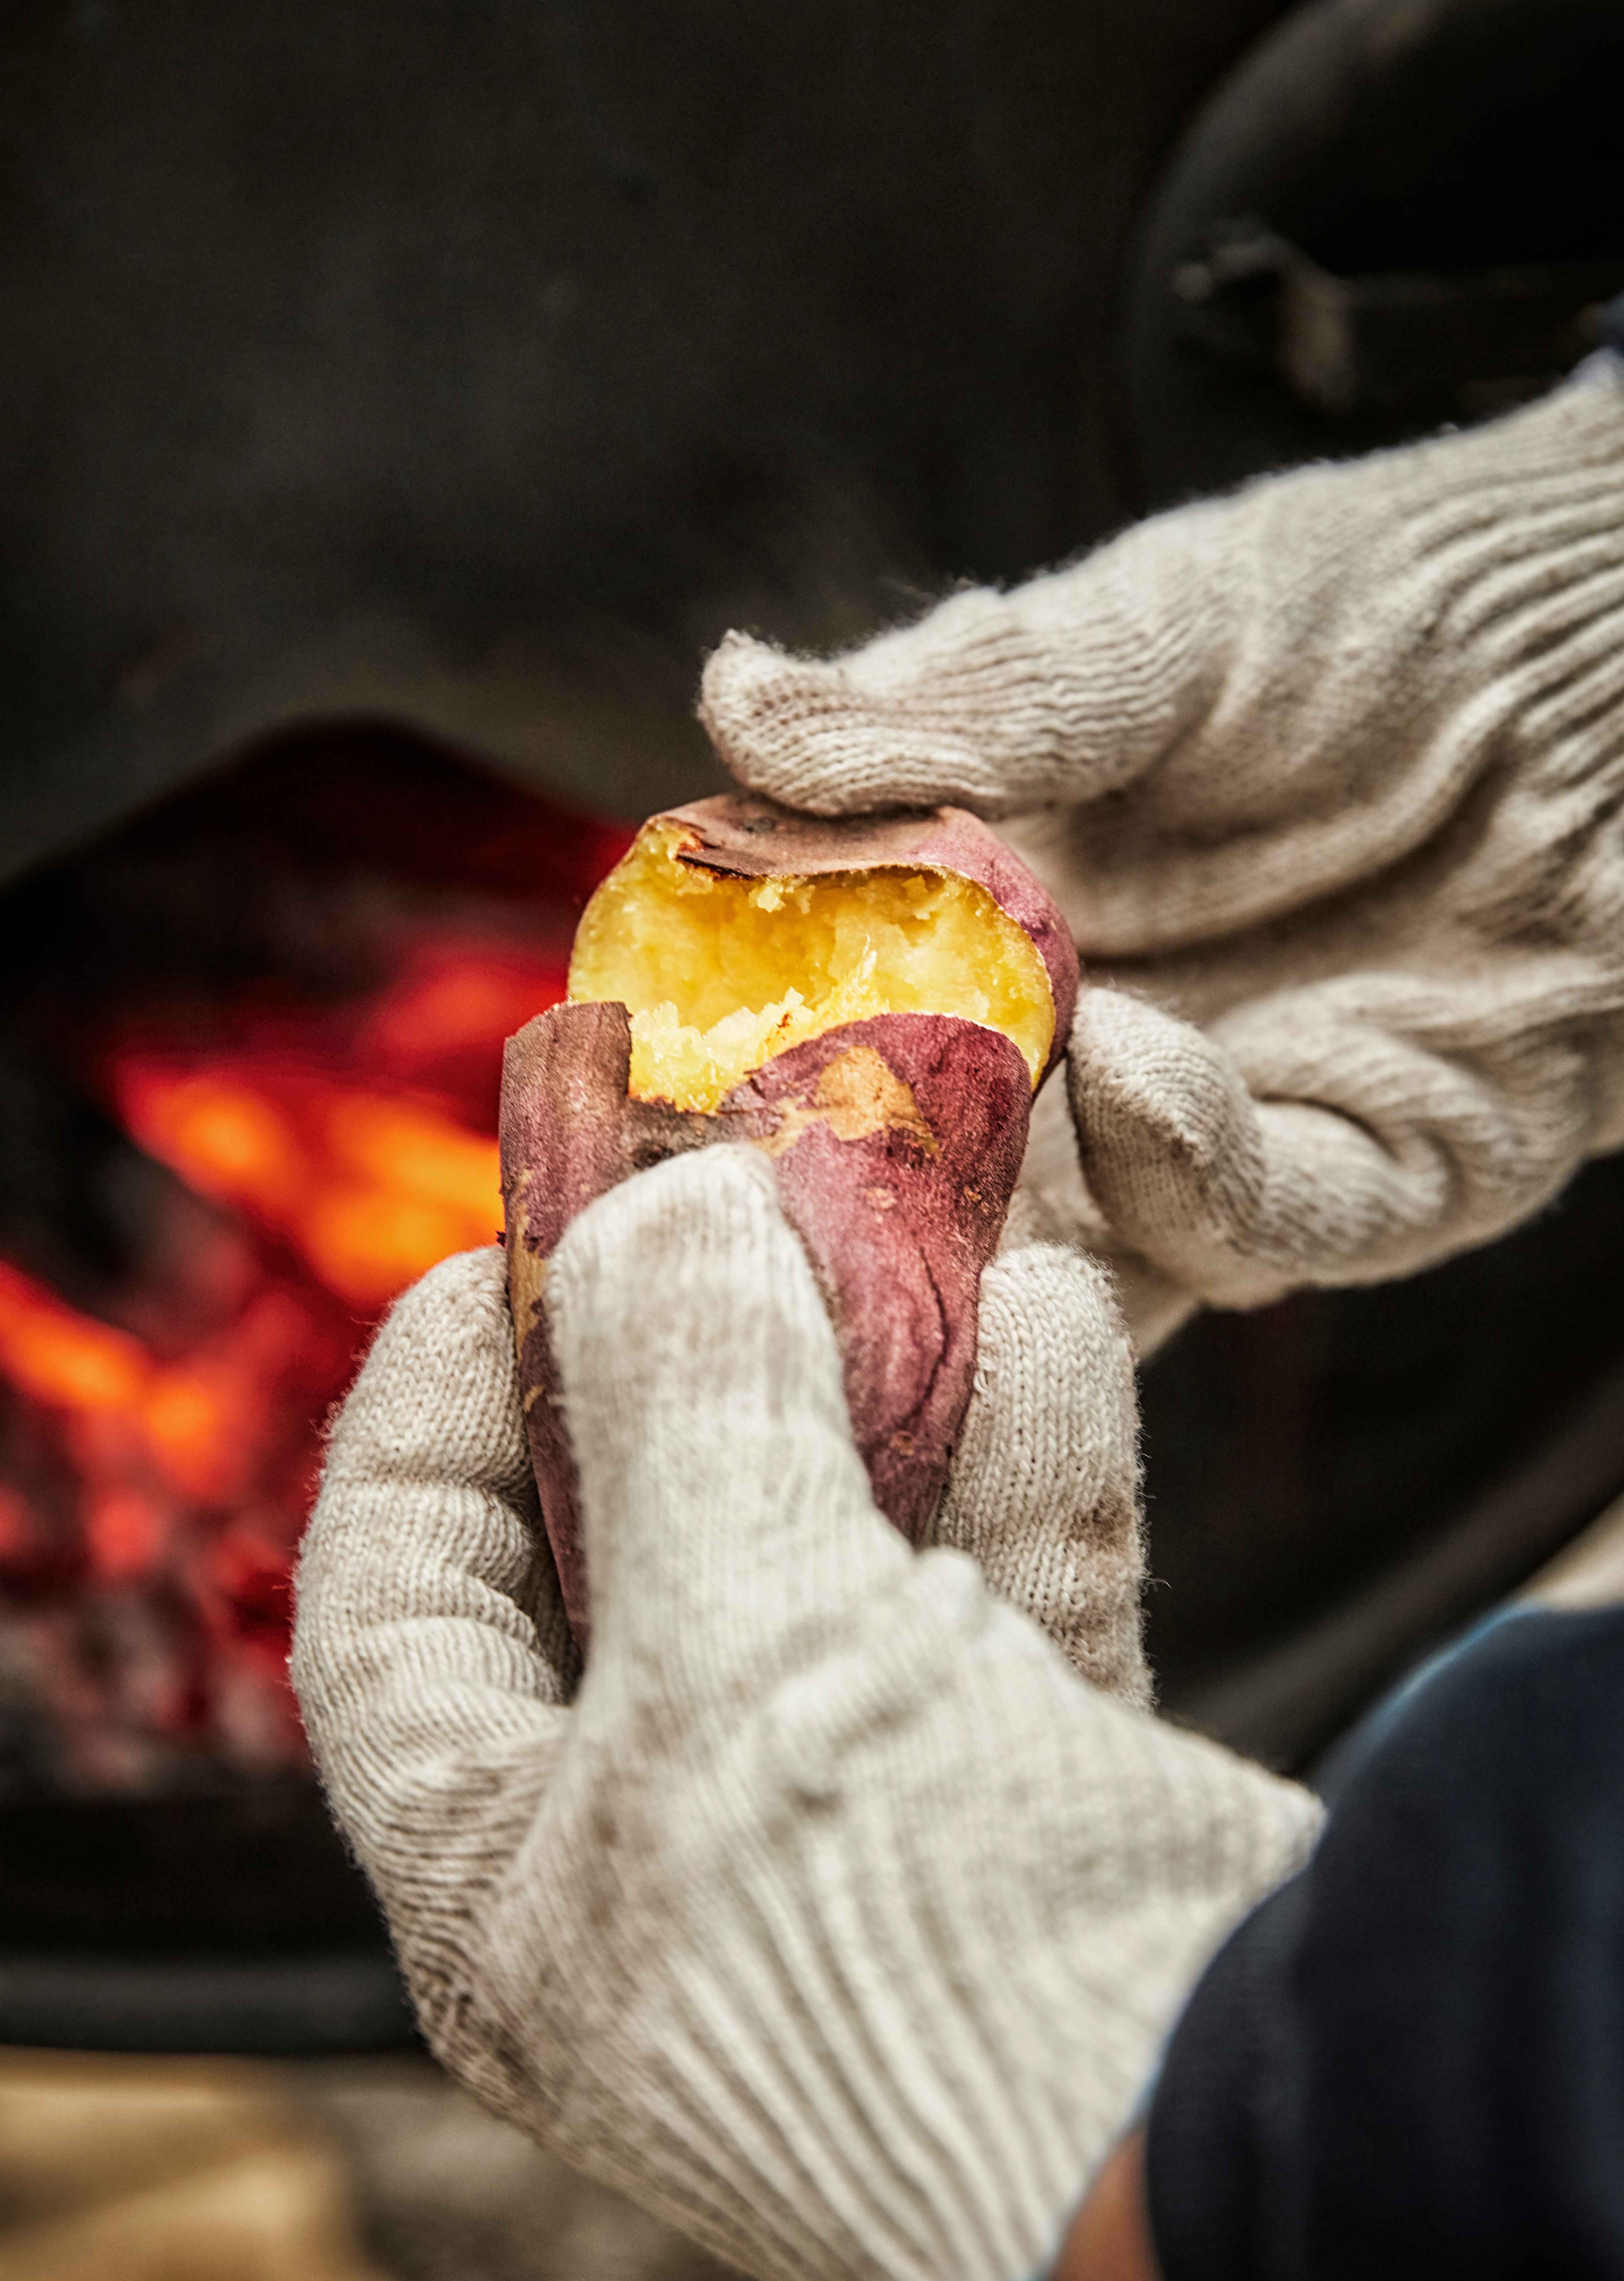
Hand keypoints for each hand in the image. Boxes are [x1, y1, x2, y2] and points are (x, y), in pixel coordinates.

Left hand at [292, 1150, 1314, 2280]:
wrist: (1221, 2149)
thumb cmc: (907, 1944)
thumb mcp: (739, 1646)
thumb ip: (687, 1406)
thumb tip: (668, 1209)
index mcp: (515, 1875)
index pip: (396, 1603)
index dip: (426, 1412)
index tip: (504, 1253)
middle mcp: (666, 1853)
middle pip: (629, 1546)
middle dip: (689, 1358)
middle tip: (732, 1187)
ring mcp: (853, 1826)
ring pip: (830, 1544)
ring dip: (878, 1375)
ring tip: (909, 1209)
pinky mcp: (1027, 1799)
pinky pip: (991, 1589)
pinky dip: (1020, 1452)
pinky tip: (1043, 1313)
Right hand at [702, 363, 1623, 1345]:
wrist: (1605, 641)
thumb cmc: (1374, 606)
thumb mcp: (1154, 625)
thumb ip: (963, 690)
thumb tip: (730, 698)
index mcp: (996, 932)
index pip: (826, 1033)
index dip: (729, 1073)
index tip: (636, 1076)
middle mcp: (1088, 1059)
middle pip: (935, 1189)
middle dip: (845, 1212)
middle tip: (745, 1196)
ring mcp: (1225, 1137)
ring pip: (1079, 1256)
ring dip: (1003, 1212)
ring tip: (946, 1114)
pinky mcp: (1379, 1171)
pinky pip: (1261, 1222)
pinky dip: (1187, 1169)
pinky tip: (1137, 1064)